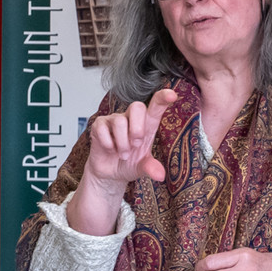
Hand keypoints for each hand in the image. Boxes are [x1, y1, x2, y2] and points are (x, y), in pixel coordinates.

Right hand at [67, 88, 177, 235]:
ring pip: (120, 121)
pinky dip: (108, 144)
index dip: (163, 98)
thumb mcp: (142, 168)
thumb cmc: (128, 164)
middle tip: (136, 145)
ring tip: (123, 154)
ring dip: (122, 143)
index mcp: (147, 125)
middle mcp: (131, 119)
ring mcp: (114, 120)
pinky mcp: (99, 125)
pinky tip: (110, 150)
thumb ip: (151, 168)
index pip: (156, 106)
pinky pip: (103, 128)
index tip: (172, 95)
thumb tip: (160, 175)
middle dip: (137, 129)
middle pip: (137, 106)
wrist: (109, 173)